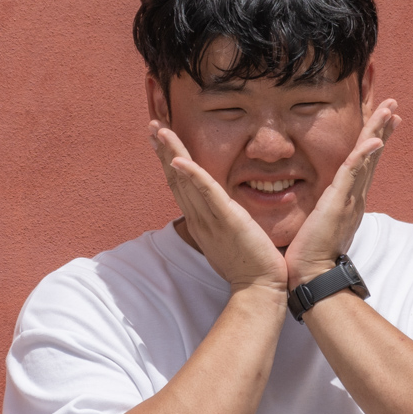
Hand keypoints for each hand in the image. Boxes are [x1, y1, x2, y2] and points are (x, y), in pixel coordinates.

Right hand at [151, 122, 287, 293]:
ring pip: (185, 180)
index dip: (170, 160)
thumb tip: (224, 208)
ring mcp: (211, 220)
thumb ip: (224, 219)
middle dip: (164, 150)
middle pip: (176, 178)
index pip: (181, 185)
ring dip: (171, 153)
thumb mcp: (230, 237)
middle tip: (152, 124)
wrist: (259, 289)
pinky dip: (193, 175)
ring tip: (159, 130)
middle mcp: (200, 218)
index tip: (161, 139)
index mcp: (201, 221)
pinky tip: (180, 160)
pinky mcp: (227, 220)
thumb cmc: (249, 265)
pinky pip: (207, 194)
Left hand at [283, 100, 399, 286]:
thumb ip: (323, 211)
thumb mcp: (320, 225)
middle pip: (372, 155)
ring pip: (367, 157)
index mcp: (350, 200)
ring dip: (378, 131)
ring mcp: (350, 198)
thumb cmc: (310, 255)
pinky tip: (374, 139)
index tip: (384, 123)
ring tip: (390, 110)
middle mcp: (356, 196)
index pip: (364, 164)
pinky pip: (353, 172)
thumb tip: (319, 206)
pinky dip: (364, 155)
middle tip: (393, 106)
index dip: (374, 141)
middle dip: (382, 128)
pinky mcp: (339, 202)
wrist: (311, 275)